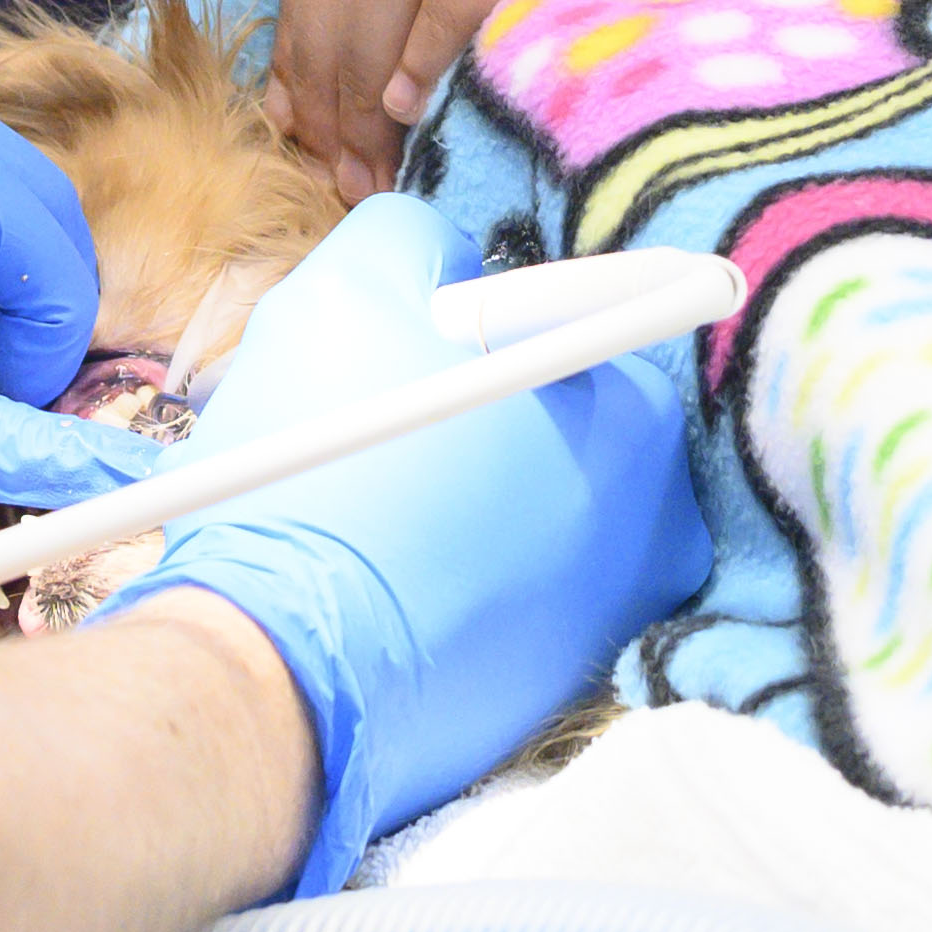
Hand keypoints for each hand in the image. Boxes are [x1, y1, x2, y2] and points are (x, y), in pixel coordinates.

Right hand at [105, 197, 707, 894]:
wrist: (270, 674)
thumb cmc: (324, 474)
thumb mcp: (349, 289)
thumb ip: (420, 236)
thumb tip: (451, 269)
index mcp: (638, 425)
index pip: (578, 323)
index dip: (474, 324)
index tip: (412, 350)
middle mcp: (661, 534)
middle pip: (556, 418)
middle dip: (471, 408)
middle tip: (377, 424)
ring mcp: (610, 626)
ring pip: (519, 503)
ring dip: (449, 490)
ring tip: (363, 504)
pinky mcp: (548, 694)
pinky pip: (498, 589)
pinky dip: (442, 572)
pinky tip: (373, 576)